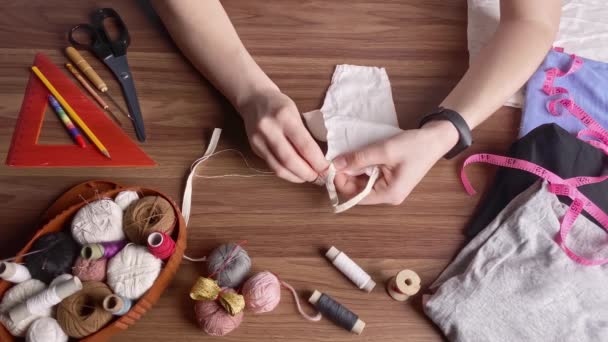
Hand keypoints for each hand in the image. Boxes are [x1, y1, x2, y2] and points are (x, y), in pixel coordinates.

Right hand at [238, 90, 328, 182]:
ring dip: (297, 177)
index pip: (305, 146)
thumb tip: (320, 159)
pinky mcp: (254, 148)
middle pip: (290, 160)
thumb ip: (305, 135)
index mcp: (285, 117)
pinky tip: (295, 174)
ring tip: (309, 178)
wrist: (254, 99)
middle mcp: (270, 129)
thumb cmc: (280, 105)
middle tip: (320, 178)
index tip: (328, 169)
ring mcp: (259, 140)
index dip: (318, 162)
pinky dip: (286, 174)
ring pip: (279, 168)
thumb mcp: (296, 113)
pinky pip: (271, 166)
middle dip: (308, 173)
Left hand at [332, 120, 458, 204]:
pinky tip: (357, 156)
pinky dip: (361, 167)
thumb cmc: (415, 146)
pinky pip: (370, 176)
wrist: (436, 138)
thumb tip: (336, 165)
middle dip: (346, 176)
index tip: (332, 166)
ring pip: (362, 183)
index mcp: (389, 194)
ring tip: (346, 155)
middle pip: (358, 190)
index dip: (341, 182)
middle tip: (337, 158)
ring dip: (353, 170)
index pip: (355, 196)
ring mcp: (389, 188)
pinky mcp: (389, 179)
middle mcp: (388, 196)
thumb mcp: (385, 150)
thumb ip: (359, 159)